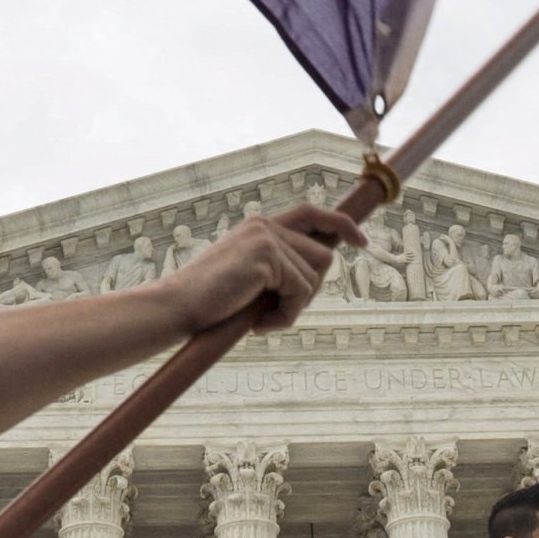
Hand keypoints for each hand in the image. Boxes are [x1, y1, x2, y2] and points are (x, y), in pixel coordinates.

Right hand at [159, 207, 361, 337]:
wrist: (177, 307)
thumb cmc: (209, 302)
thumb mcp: (248, 280)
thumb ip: (277, 270)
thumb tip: (315, 276)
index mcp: (259, 226)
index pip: (311, 213)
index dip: (340, 224)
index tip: (361, 242)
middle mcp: (265, 224)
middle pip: (322, 255)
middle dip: (309, 291)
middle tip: (276, 313)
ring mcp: (267, 238)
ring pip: (313, 278)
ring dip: (294, 308)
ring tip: (261, 320)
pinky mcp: (268, 256)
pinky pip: (300, 292)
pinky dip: (286, 316)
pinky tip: (258, 324)